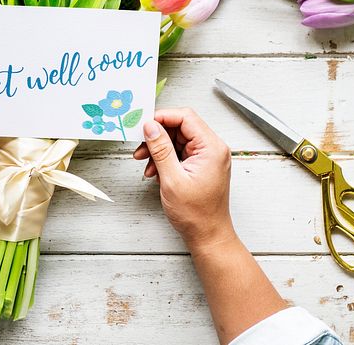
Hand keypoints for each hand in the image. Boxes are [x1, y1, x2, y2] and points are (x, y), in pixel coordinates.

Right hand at [133, 108, 234, 249]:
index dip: (162, 117)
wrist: (207, 236)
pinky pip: (180, 153)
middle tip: (141, 147)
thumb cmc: (196, 214)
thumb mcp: (172, 179)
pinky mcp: (201, 166)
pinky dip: (165, 159)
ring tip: (146, 164)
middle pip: (181, 127)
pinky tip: (155, 171)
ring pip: (178, 140)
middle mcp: (213, 149)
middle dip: (158, 136)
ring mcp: (208, 158)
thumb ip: (160, 149)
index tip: (144, 124)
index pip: (186, 117)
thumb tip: (150, 127)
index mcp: (212, 148)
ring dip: (159, 149)